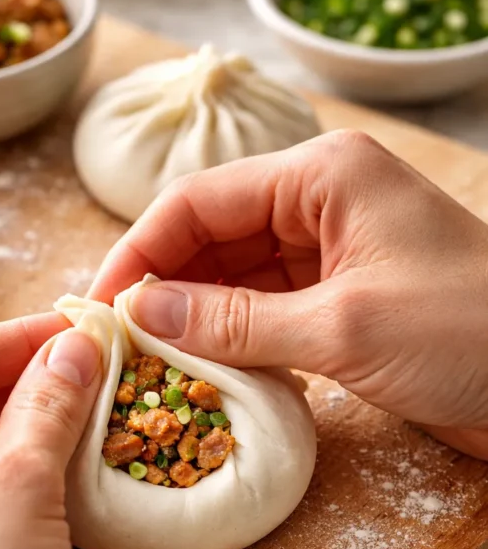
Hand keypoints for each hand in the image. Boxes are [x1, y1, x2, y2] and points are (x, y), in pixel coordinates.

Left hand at [0, 316, 100, 548]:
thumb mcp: (21, 483)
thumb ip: (48, 405)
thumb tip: (75, 349)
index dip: (24, 337)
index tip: (82, 329)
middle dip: (27, 385)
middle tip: (93, 370)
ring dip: (24, 432)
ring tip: (88, 414)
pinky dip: (9, 480)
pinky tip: (61, 472)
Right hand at [90, 129, 487, 459]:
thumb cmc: (470, 333)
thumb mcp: (342, 328)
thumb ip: (235, 320)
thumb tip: (142, 312)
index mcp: (321, 176)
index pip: (197, 201)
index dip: (138, 253)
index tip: (98, 308)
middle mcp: (321, 203)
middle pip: (209, 237)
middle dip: (162, 288)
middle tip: (117, 346)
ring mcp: (332, 254)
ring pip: (234, 278)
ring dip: (193, 319)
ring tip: (148, 365)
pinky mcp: (342, 301)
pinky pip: (266, 312)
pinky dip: (234, 341)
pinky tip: (204, 372)